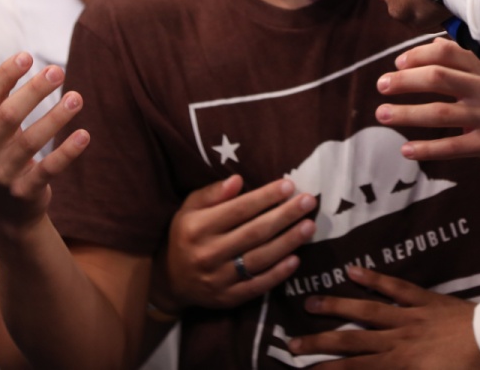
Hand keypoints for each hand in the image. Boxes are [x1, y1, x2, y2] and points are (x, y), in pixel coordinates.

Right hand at [0, 52, 88, 235]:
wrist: (3, 210)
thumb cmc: (0, 154)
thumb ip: (0, 101)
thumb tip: (24, 59)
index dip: (4, 75)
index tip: (27, 57)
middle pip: (8, 115)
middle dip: (34, 91)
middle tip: (58, 71)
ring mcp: (2, 174)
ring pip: (30, 142)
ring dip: (55, 117)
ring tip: (77, 98)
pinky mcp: (25, 191)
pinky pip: (48, 169)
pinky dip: (67, 152)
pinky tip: (84, 135)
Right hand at [152, 175, 316, 312]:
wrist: (170, 281)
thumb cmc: (185, 236)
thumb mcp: (189, 209)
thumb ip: (212, 194)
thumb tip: (238, 180)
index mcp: (197, 228)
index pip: (238, 210)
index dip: (265, 197)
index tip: (288, 185)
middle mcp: (208, 253)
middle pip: (254, 232)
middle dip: (285, 216)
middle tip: (309, 201)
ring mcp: (219, 278)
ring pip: (260, 258)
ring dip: (288, 242)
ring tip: (309, 226)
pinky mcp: (228, 298)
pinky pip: (258, 285)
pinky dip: (278, 273)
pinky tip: (296, 259)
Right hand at [287, 265, 479, 368]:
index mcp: (400, 365)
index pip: (354, 369)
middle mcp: (397, 340)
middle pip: (351, 342)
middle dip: (320, 342)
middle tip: (291, 342)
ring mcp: (409, 317)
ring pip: (366, 312)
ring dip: (336, 308)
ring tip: (310, 303)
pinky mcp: (425, 300)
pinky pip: (395, 287)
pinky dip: (374, 278)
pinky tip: (352, 270)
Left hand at [377, 38, 479, 223]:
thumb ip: (473, 64)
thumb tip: (434, 49)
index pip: (448, 52)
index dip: (419, 54)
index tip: (398, 62)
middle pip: (439, 78)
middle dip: (405, 81)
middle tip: (381, 85)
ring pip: (441, 113)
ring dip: (407, 114)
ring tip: (382, 115)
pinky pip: (453, 147)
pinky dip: (427, 148)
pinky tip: (406, 149)